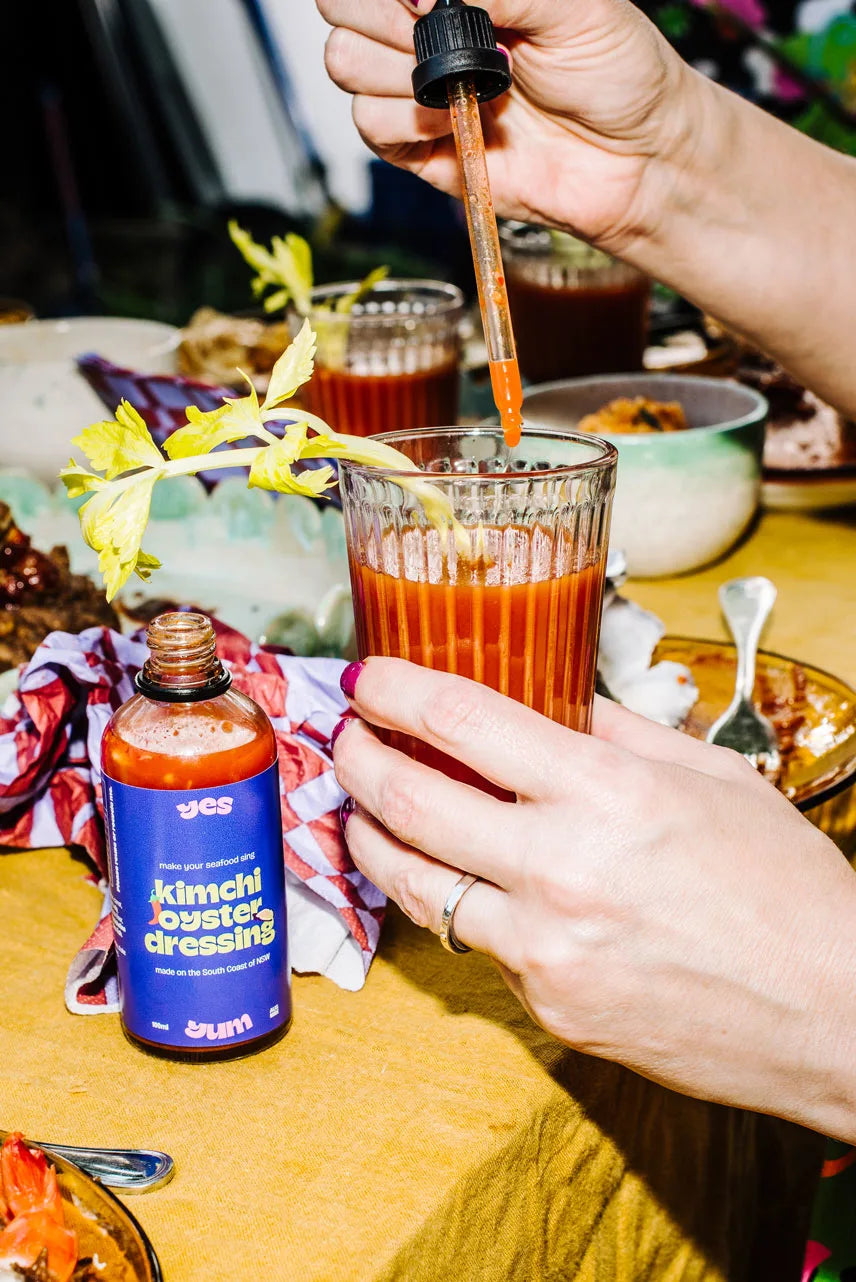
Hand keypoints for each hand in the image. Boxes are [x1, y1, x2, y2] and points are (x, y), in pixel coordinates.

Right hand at [316, 0, 701, 251]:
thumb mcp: (569, 2)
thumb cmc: (616, 72)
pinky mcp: (420, 151)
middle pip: (340, 11)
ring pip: (345, 65)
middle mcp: (424, 34)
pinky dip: (405, 120)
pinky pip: (370, 128)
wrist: (636, 159)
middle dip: (385, 19)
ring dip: (395, 70)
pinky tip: (456, 118)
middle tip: (447, 34)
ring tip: (465, 81)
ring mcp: (417, 91)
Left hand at [333, 658, 855, 1139]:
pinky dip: (450, 901)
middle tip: (345, 736)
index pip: (464, 720)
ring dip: (370, 836)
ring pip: (416, 883)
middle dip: (357, 757)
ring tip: (360, 808)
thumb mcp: (711, 778)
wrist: (834, 1012)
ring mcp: (547, 948)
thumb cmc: (786, 888)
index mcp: (608, 793)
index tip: (369, 678)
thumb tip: (551, 702)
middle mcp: (563, 869)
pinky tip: (448, 876)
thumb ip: (617, 733)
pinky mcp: (547, 1006)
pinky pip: (475, 943)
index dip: (397, 690)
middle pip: (411, 800)